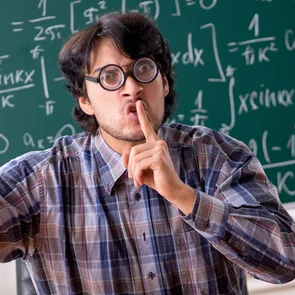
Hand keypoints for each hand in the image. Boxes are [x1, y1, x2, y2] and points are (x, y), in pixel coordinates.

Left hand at [123, 100, 194, 214]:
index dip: (142, 115)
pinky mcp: (159, 157)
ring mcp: (160, 149)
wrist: (172, 190)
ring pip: (134, 158)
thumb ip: (131, 162)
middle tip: (134, 178)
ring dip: (133, 173)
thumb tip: (123, 155)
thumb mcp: (141, 170)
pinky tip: (141, 182)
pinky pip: (139, 164)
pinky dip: (137, 175)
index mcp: (155, 144)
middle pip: (133, 150)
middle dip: (130, 166)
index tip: (139, 104)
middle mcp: (159, 143)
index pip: (147, 128)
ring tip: (138, 181)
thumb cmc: (158, 179)